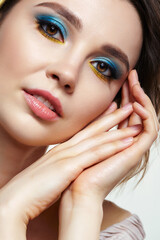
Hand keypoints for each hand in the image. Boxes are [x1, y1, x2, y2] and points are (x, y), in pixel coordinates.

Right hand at [0, 99, 135, 226]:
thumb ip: (60, 163)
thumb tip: (68, 163)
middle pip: (93, 130)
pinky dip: (112, 147)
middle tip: (127, 106)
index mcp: (61, 149)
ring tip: (134, 122)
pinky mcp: (69, 167)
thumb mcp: (49, 170)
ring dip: (118, 131)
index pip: (84, 131)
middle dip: (112, 117)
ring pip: (98, 139)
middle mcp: (66, 148)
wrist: (17, 197)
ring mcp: (67, 155)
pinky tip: (126, 142)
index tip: (111, 110)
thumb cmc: (33, 187)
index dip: (99, 120)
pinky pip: (95, 155)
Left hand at [60, 70, 158, 205]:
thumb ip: (101, 122)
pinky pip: (149, 132)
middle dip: (136, 92)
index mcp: (118, 138)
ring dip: (142, 100)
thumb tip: (108, 104)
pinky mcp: (136, 154)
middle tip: (132, 74)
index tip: (123, 78)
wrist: (78, 188)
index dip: (127, 94)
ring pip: (147, 119)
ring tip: (135, 85)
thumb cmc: (80, 165)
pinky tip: (136, 105)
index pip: (127, 111)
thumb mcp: (91, 136)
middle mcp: (128, 141)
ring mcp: (134, 148)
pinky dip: (146, 117)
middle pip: (138, 112)